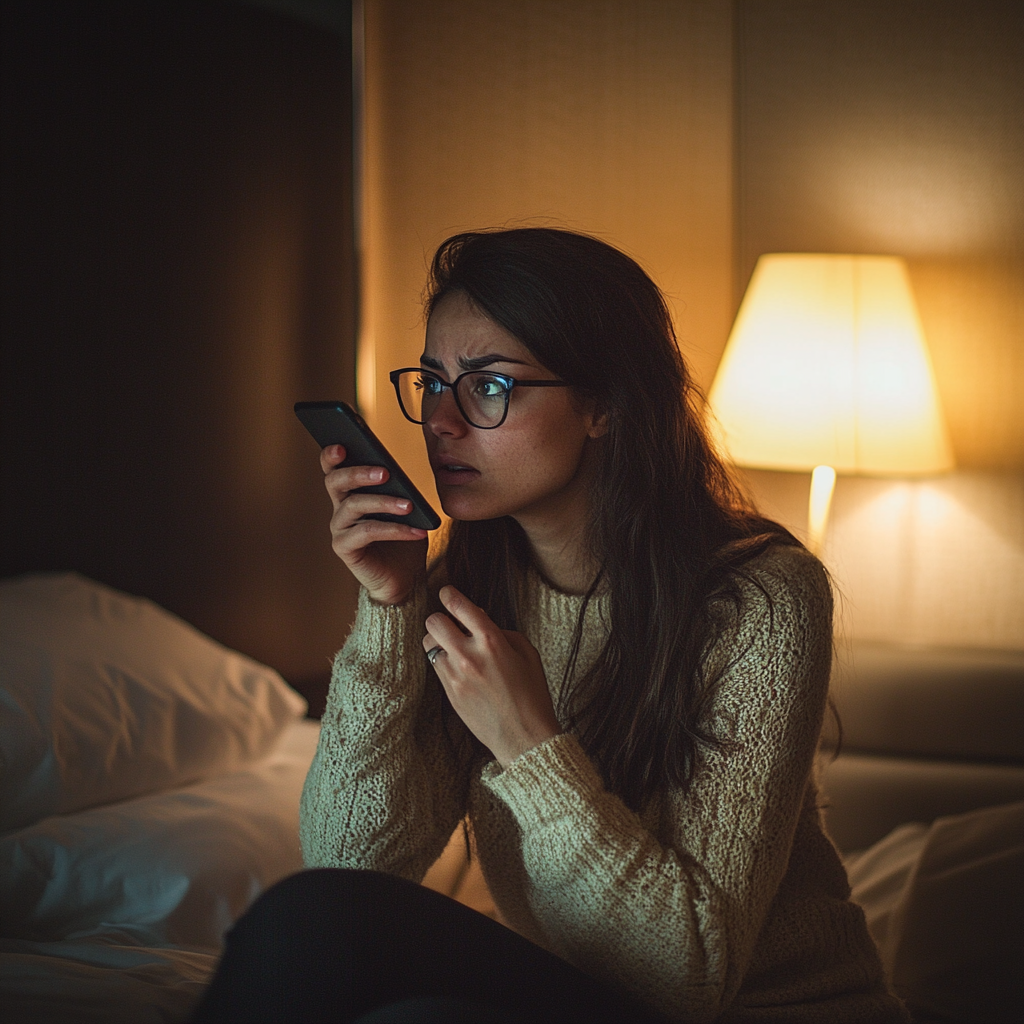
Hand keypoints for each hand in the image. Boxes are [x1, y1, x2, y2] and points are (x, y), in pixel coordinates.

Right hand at [322, 445, 427, 604]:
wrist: (406, 577)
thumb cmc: (404, 539)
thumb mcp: (405, 508)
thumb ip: (398, 489)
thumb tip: (398, 474)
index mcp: (350, 492)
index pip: (334, 467)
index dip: (332, 455)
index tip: (342, 444)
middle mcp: (340, 507)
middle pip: (336, 481)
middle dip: (359, 472)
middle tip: (384, 472)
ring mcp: (340, 528)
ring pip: (354, 505)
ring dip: (384, 502)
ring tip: (409, 504)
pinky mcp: (345, 548)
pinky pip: (367, 532)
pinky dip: (395, 529)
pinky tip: (416, 530)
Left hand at [423, 586, 560, 767]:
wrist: (524, 736)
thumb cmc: (531, 693)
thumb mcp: (527, 653)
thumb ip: (501, 631)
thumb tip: (479, 619)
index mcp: (492, 641)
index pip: (461, 607)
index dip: (450, 595)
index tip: (447, 593)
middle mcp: (469, 655)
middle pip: (434, 622)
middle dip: (440, 618)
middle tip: (450, 623)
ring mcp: (456, 675)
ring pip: (429, 643)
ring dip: (438, 640)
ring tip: (453, 646)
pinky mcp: (449, 692)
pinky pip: (435, 666)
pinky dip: (442, 661)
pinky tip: (457, 666)